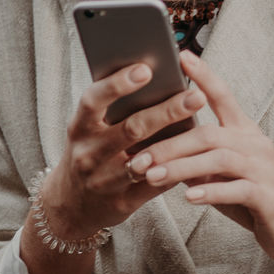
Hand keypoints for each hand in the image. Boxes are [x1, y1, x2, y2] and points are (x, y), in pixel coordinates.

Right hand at [41, 62, 207, 238]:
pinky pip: (155, 185)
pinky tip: (197, 157)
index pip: (93, 101)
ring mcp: (104, 181)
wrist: (70, 204)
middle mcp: (88, 154)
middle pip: (131, 129)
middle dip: (166, 112)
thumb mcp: (90, 128)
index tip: (145, 69)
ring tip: (203, 127)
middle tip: (196, 95)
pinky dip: (176, 169)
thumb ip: (113, 107)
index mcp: (80, 128)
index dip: (117, 84)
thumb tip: (156, 73)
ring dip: (175, 144)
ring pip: (145, 161)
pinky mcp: (122, 202)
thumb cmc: (91, 151)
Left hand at [134, 52, 273, 267]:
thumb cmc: (250, 192)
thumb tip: (155, 147)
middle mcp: (255, 143)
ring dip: (180, 167)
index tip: (181, 56)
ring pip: (218, 159)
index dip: (204, 75)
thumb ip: (197, 155)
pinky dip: (210, 191)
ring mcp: (263, 168)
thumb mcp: (222, 169)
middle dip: (170, 145)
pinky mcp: (267, 195)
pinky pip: (236, 189)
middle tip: (137, 158)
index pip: (223, 95)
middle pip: (209, 133)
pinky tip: (188, 197)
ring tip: (152, 176)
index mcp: (244, 130)